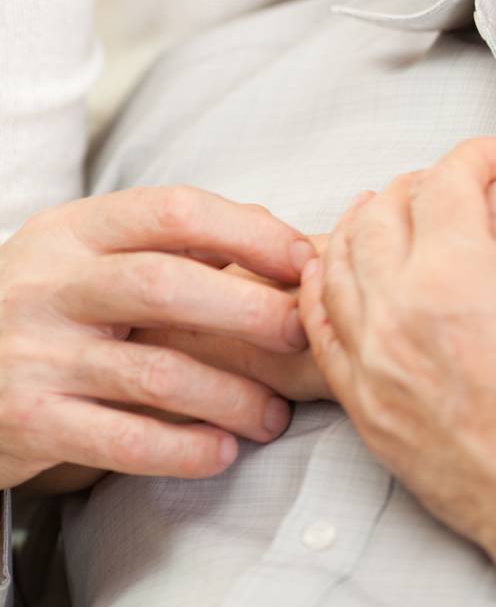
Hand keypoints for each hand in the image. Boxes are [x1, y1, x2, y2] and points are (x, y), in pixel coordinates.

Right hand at [0, 187, 313, 488]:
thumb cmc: (46, 301)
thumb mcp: (86, 251)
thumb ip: (168, 240)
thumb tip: (276, 235)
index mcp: (76, 230)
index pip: (173, 210)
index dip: (248, 232)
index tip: (301, 260)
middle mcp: (53, 285)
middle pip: (168, 286)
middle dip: (248, 310)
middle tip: (298, 333)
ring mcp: (38, 354)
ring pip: (154, 373)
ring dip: (229, 396)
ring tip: (271, 415)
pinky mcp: (29, 421)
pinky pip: (120, 440)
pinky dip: (181, 450)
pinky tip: (219, 451)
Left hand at [139, 150, 495, 410]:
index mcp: (455, 280)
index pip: (445, 183)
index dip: (474, 157)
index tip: (492, 156)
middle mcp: (399, 318)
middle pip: (381, 214)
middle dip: (420, 185)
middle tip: (451, 185)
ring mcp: (374, 369)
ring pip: (340, 265)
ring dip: (368, 226)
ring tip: (396, 214)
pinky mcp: (366, 412)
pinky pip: (322, 331)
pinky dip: (327, 287)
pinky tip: (341, 270)